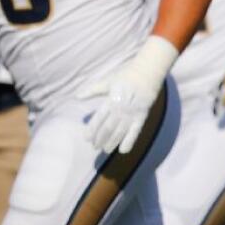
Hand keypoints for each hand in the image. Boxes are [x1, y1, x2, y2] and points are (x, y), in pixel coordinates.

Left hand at [77, 36, 177, 153]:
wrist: (147, 73)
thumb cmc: (125, 76)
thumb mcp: (107, 82)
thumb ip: (92, 90)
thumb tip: (77, 96)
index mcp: (111, 100)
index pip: (99, 118)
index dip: (92, 129)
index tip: (86, 138)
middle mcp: (121, 109)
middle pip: (109, 128)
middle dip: (100, 139)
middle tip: (94, 147)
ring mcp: (132, 114)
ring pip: (120, 132)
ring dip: (112, 142)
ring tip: (105, 150)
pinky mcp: (142, 117)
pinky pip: (135, 132)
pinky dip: (129, 141)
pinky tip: (123, 150)